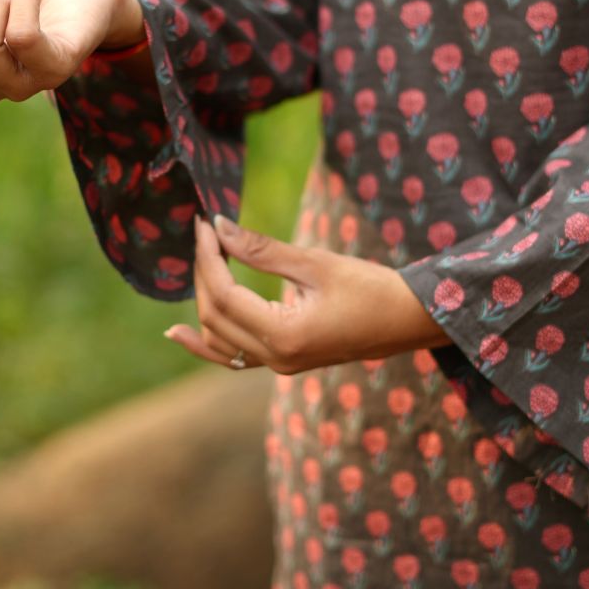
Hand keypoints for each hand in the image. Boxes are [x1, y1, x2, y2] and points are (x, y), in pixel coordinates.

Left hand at [163, 214, 450, 371]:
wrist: (411, 320)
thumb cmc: (371, 287)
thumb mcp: (315, 263)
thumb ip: (262, 249)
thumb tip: (218, 226)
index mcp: (285, 336)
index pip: (224, 295)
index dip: (208, 256)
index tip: (204, 223)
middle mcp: (277, 359)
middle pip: (214, 316)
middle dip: (204, 272)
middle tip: (206, 232)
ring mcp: (279, 365)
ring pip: (218, 339)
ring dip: (203, 300)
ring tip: (200, 260)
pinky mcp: (284, 361)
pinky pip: (232, 355)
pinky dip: (205, 342)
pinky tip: (178, 332)